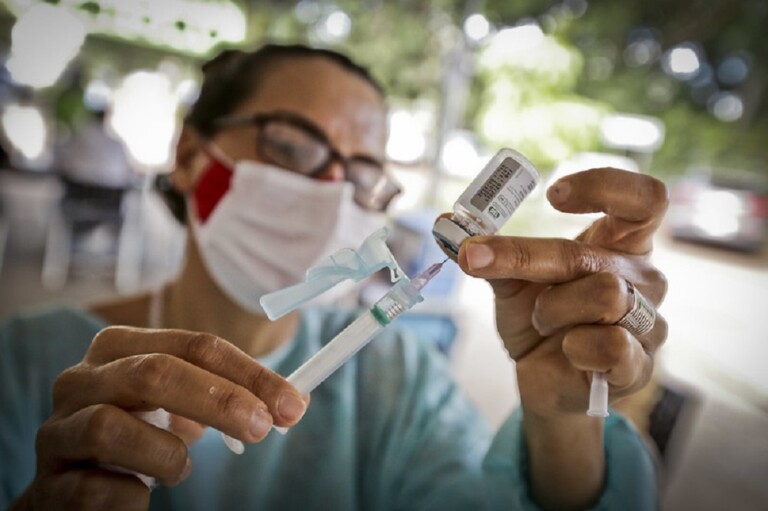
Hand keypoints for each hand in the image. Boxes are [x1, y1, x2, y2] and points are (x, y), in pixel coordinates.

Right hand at [18, 328, 306, 510]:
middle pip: (154, 373)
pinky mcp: (47, 484)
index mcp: (118, 348)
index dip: (249, 374)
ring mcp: (57, 431)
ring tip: (180, 470)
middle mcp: (80, 380)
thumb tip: (292, 403)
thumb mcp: (180, 404)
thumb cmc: (138, 436)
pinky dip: (132, 496)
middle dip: (219, 400)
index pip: (194, 346)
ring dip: (165, 455)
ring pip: (111, 427)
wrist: (72, 487)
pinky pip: (95, 489)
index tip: (292, 405)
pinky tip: (140, 495)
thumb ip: (226, 395)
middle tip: (261, 428)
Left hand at [456, 168, 668, 416]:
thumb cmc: (538, 320)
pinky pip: (612, 344)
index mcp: (623, 245)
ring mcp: (649, 323)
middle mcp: (644, 278)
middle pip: (591, 255)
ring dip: (552, 311)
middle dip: (528, 260)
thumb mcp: (511, 280)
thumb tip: (446, 223)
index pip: (645, 199)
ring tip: (544, 323)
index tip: (552, 194)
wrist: (542, 378)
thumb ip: (489, 251)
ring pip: (606, 296)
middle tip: (478, 260)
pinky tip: (568, 351)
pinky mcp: (638, 365)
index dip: (605, 187)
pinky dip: (576, 346)